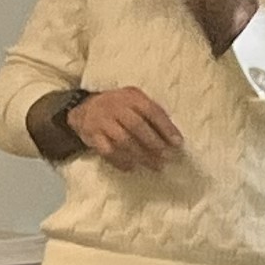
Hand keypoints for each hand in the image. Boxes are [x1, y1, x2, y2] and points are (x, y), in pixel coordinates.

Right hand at [67, 86, 185, 169]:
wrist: (86, 107)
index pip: (152, 111)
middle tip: (167, 157)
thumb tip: (173, 134)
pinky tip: (132, 167)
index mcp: (131, 97)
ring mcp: (102, 121)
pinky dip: (120, 161)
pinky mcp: (92, 135)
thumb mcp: (136, 100)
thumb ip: (154, 112)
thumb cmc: (120, 106)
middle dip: (154, 143)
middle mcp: (115, 107)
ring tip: (155, 166)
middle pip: (137, 126)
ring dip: (141, 155)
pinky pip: (107, 151)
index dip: (166, 128)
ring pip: (123, 140)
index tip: (178, 143)